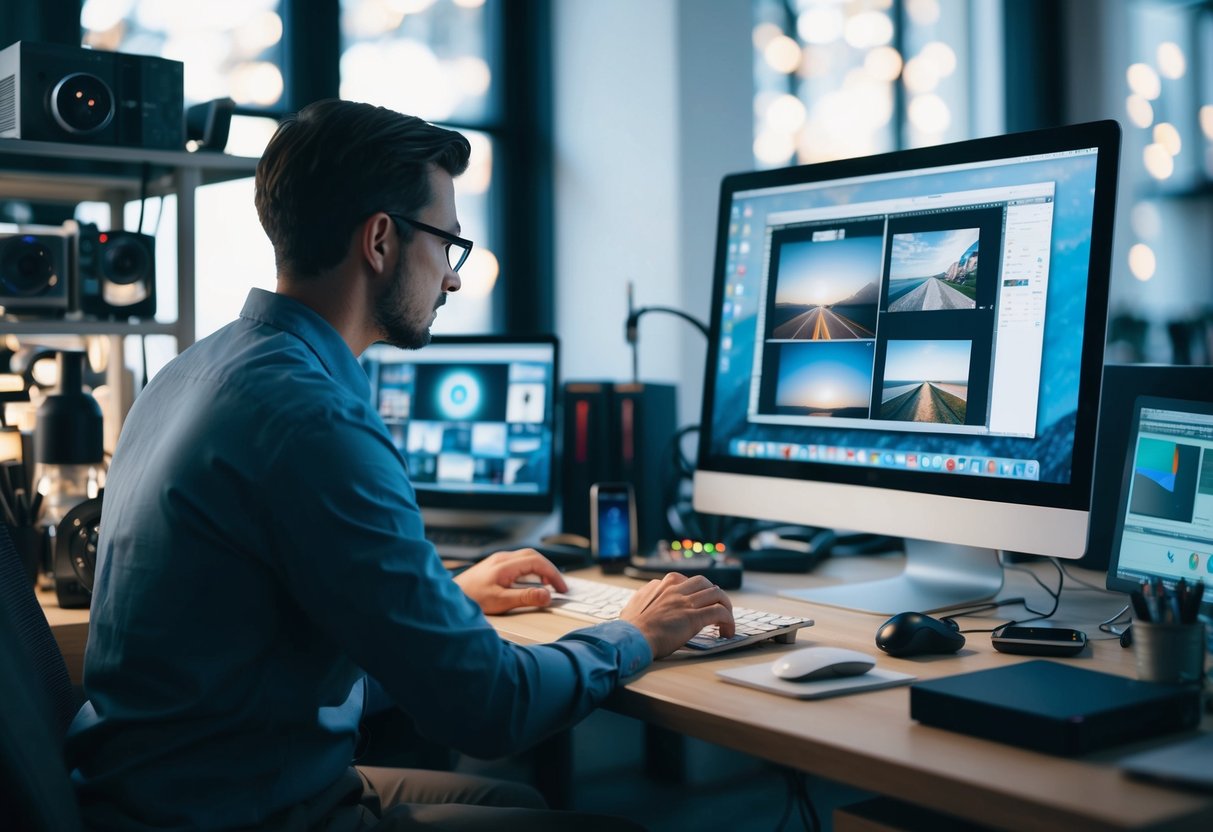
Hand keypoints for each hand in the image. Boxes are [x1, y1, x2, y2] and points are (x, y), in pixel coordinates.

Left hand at [454, 549, 568, 614]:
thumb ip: (524, 598)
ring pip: (526, 558)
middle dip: (549, 570)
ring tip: (547, 585)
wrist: (447, 597)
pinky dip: (530, 570)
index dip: (553, 574)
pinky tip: (530, 582)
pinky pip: (518, 563)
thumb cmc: (470, 599)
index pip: (537, 562)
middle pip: (534, 556)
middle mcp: (502, 559)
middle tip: (558, 586)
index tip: (561, 588)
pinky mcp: (494, 567)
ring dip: (540, 569)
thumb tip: (546, 595)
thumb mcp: (500, 601)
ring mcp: (497, 561)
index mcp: (504, 565)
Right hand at [620, 572, 734, 658]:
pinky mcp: (694, 618)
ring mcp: (686, 603)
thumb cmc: (631, 627)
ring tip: (726, 621)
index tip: (697, 602)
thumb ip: (644, 597)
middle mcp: (676, 590)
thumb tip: (647, 598)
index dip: (695, 591)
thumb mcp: (635, 605)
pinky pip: (719, 612)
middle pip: (704, 582)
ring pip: (717, 594)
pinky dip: (728, 621)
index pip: (685, 580)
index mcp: (662, 586)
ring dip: (726, 606)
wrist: (633, 638)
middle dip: (714, 594)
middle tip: (717, 609)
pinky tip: (726, 632)